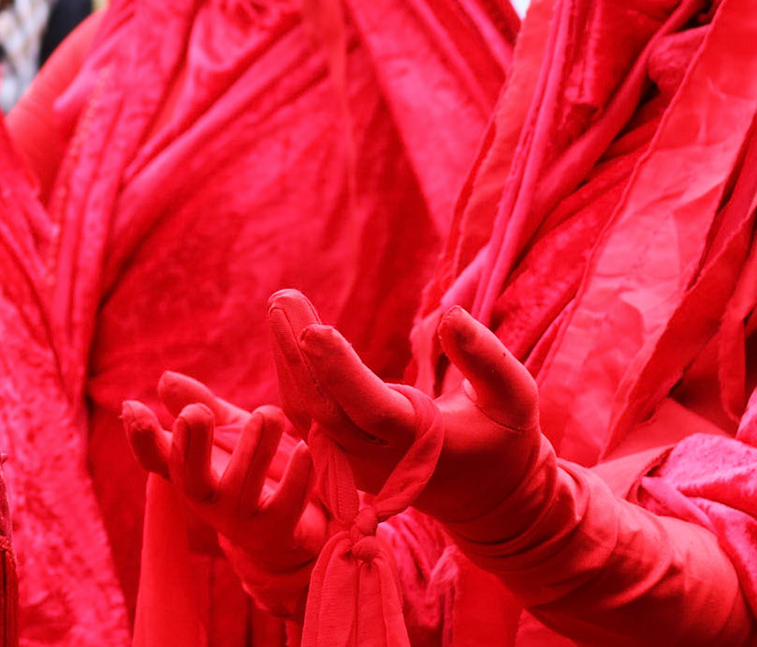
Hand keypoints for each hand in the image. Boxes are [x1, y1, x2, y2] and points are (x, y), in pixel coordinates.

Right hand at [124, 379, 325, 577]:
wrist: (298, 524)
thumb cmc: (255, 465)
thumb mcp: (227, 430)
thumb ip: (201, 404)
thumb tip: (165, 379)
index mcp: (189, 471)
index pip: (155, 458)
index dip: (140, 437)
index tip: (134, 406)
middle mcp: (207, 499)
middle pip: (189, 479)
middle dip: (192, 445)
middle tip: (198, 412)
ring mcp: (239, 520)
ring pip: (239, 489)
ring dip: (252, 449)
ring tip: (267, 414)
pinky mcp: (276, 532)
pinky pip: (284, 508)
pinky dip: (295, 479)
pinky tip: (304, 449)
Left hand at [272, 292, 542, 524]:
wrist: (484, 495)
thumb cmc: (501, 437)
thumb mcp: (513, 398)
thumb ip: (487, 358)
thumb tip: (451, 314)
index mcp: (422, 446)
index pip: (372, 409)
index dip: (339, 371)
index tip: (312, 329)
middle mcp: (378, 460)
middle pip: (326, 408)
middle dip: (298, 353)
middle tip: (282, 298)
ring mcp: (352, 464)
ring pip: (306, 412)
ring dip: (287, 358)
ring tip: (280, 304)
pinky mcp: (339, 457)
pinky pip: (306, 415)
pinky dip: (292, 373)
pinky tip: (285, 330)